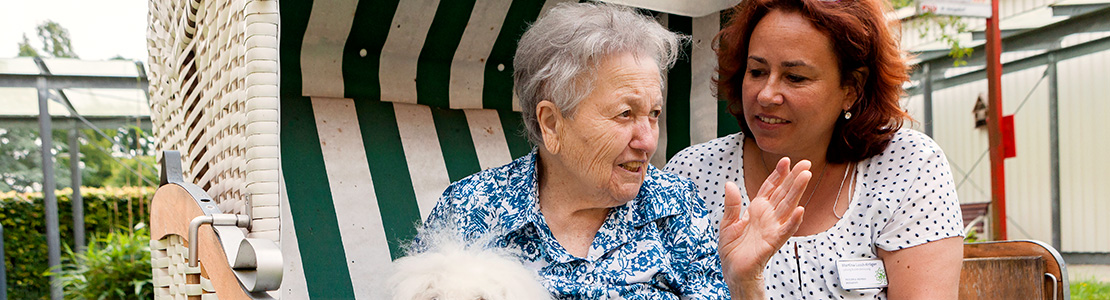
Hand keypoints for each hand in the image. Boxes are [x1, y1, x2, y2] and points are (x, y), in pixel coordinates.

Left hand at [719, 157, 810, 296]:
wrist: (733, 271)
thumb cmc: (733, 250)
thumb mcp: (727, 223)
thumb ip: (732, 204)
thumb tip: (730, 184)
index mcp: (757, 210)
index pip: (770, 188)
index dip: (778, 175)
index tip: (785, 161)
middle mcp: (768, 217)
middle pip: (783, 194)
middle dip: (794, 178)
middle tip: (805, 163)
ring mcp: (772, 228)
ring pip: (787, 207)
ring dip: (797, 192)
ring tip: (806, 176)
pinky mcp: (772, 242)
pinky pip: (785, 231)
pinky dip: (792, 221)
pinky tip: (800, 210)